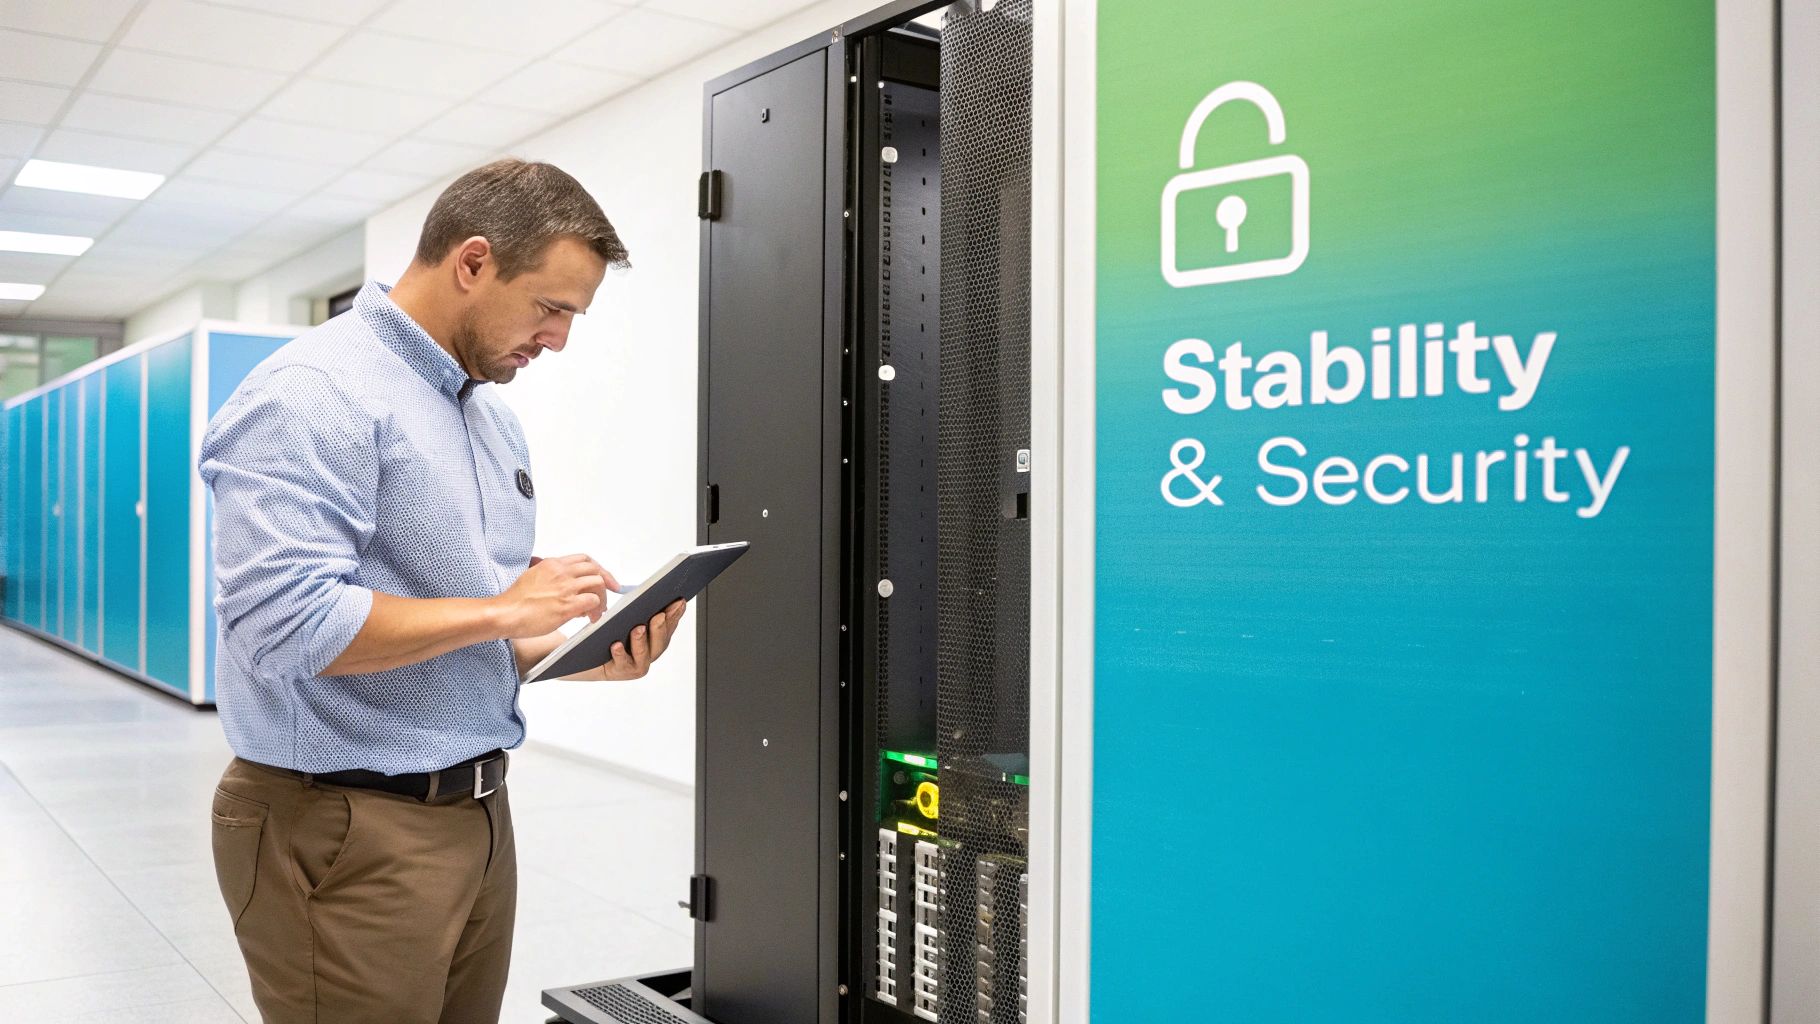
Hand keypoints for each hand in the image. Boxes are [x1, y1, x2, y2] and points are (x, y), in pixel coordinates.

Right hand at [495, 554, 620, 637]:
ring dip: (602, 599)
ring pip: (598, 584)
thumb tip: (563, 584)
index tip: (604, 578)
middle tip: (610, 593)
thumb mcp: (531, 576)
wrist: (505, 613)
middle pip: (595, 570)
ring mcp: (565, 588)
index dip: (598, 569)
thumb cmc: (515, 600)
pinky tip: (590, 617)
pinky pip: (593, 602)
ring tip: (597, 611)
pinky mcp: (567, 605)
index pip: (584, 559)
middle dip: (607, 582)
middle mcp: (561, 573)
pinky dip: (596, 609)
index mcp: (553, 564)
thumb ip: (548, 575)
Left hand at [599, 600, 687, 680]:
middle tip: (659, 615)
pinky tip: (616, 644)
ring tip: (638, 628)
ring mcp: (637, 664)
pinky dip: (620, 654)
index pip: (669, 625)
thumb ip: (638, 608)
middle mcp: (650, 652)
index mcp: (655, 638)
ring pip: (643, 654)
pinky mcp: (620, 671)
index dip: (675, 614)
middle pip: (660, 641)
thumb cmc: (609, 635)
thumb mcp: (625, 618)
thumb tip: (648, 594)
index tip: (679, 601)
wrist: (589, 657)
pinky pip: (622, 663)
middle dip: (661, 627)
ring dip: (641, 640)